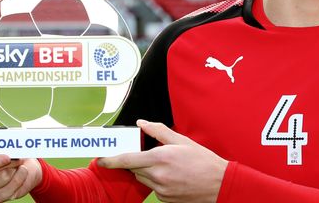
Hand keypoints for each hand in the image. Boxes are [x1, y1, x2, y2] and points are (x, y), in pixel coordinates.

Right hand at [0, 111, 41, 201]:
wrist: (23, 159)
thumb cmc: (2, 143)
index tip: (7, 156)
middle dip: (7, 165)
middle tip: (19, 156)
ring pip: (1, 182)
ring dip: (14, 171)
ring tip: (20, 162)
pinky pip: (8, 192)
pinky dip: (19, 180)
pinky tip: (23, 171)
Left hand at [98, 120, 227, 202]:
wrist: (218, 184)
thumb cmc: (202, 160)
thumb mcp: (182, 141)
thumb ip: (158, 131)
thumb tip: (142, 123)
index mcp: (160, 158)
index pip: (127, 159)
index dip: (111, 160)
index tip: (100, 160)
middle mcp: (157, 176)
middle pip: (134, 169)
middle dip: (136, 161)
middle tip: (150, 155)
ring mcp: (161, 190)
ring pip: (142, 179)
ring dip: (146, 171)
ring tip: (166, 165)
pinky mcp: (164, 199)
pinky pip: (153, 188)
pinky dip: (156, 181)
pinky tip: (172, 176)